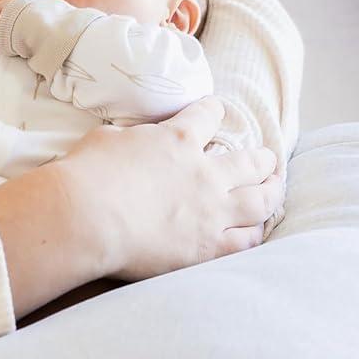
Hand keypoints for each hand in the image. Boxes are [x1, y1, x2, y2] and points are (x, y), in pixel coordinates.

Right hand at [54, 96, 281, 281]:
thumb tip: (132, 142)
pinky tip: (257, 229)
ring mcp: (212, 211)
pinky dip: (256, 232)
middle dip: (262, 158)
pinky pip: (247, 241)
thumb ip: (130, 138)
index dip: (213, 111)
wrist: (84, 217)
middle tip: (267, 159)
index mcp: (179, 139)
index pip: (209, 116)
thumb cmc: (86, 173)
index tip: (216, 111)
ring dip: (272, 191)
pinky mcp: (209, 247)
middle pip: (250, 161)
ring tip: (274, 188)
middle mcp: (205, 173)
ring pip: (260, 200)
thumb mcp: (106, 138)